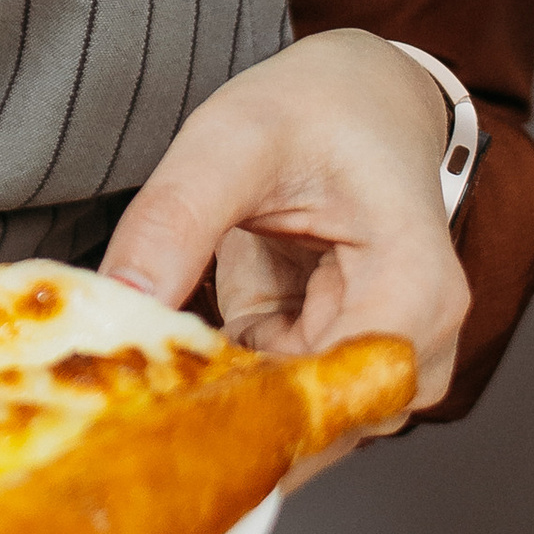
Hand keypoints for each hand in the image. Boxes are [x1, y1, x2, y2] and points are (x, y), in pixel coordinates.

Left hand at [100, 28, 468, 476]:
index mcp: (415, 287)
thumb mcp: (234, 137)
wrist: (361, 101)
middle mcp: (415, 348)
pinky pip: (276, 412)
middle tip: (117, 397)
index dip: (240, 414)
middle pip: (312, 426)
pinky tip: (172, 367)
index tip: (147, 409)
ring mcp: (381, 369)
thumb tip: (118, 300)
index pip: (333, 395)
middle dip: (214, 419)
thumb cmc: (317, 110)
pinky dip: (219, 394)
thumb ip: (177, 216)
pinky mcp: (336, 373)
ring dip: (212, 410)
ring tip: (137, 375)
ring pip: (291, 431)